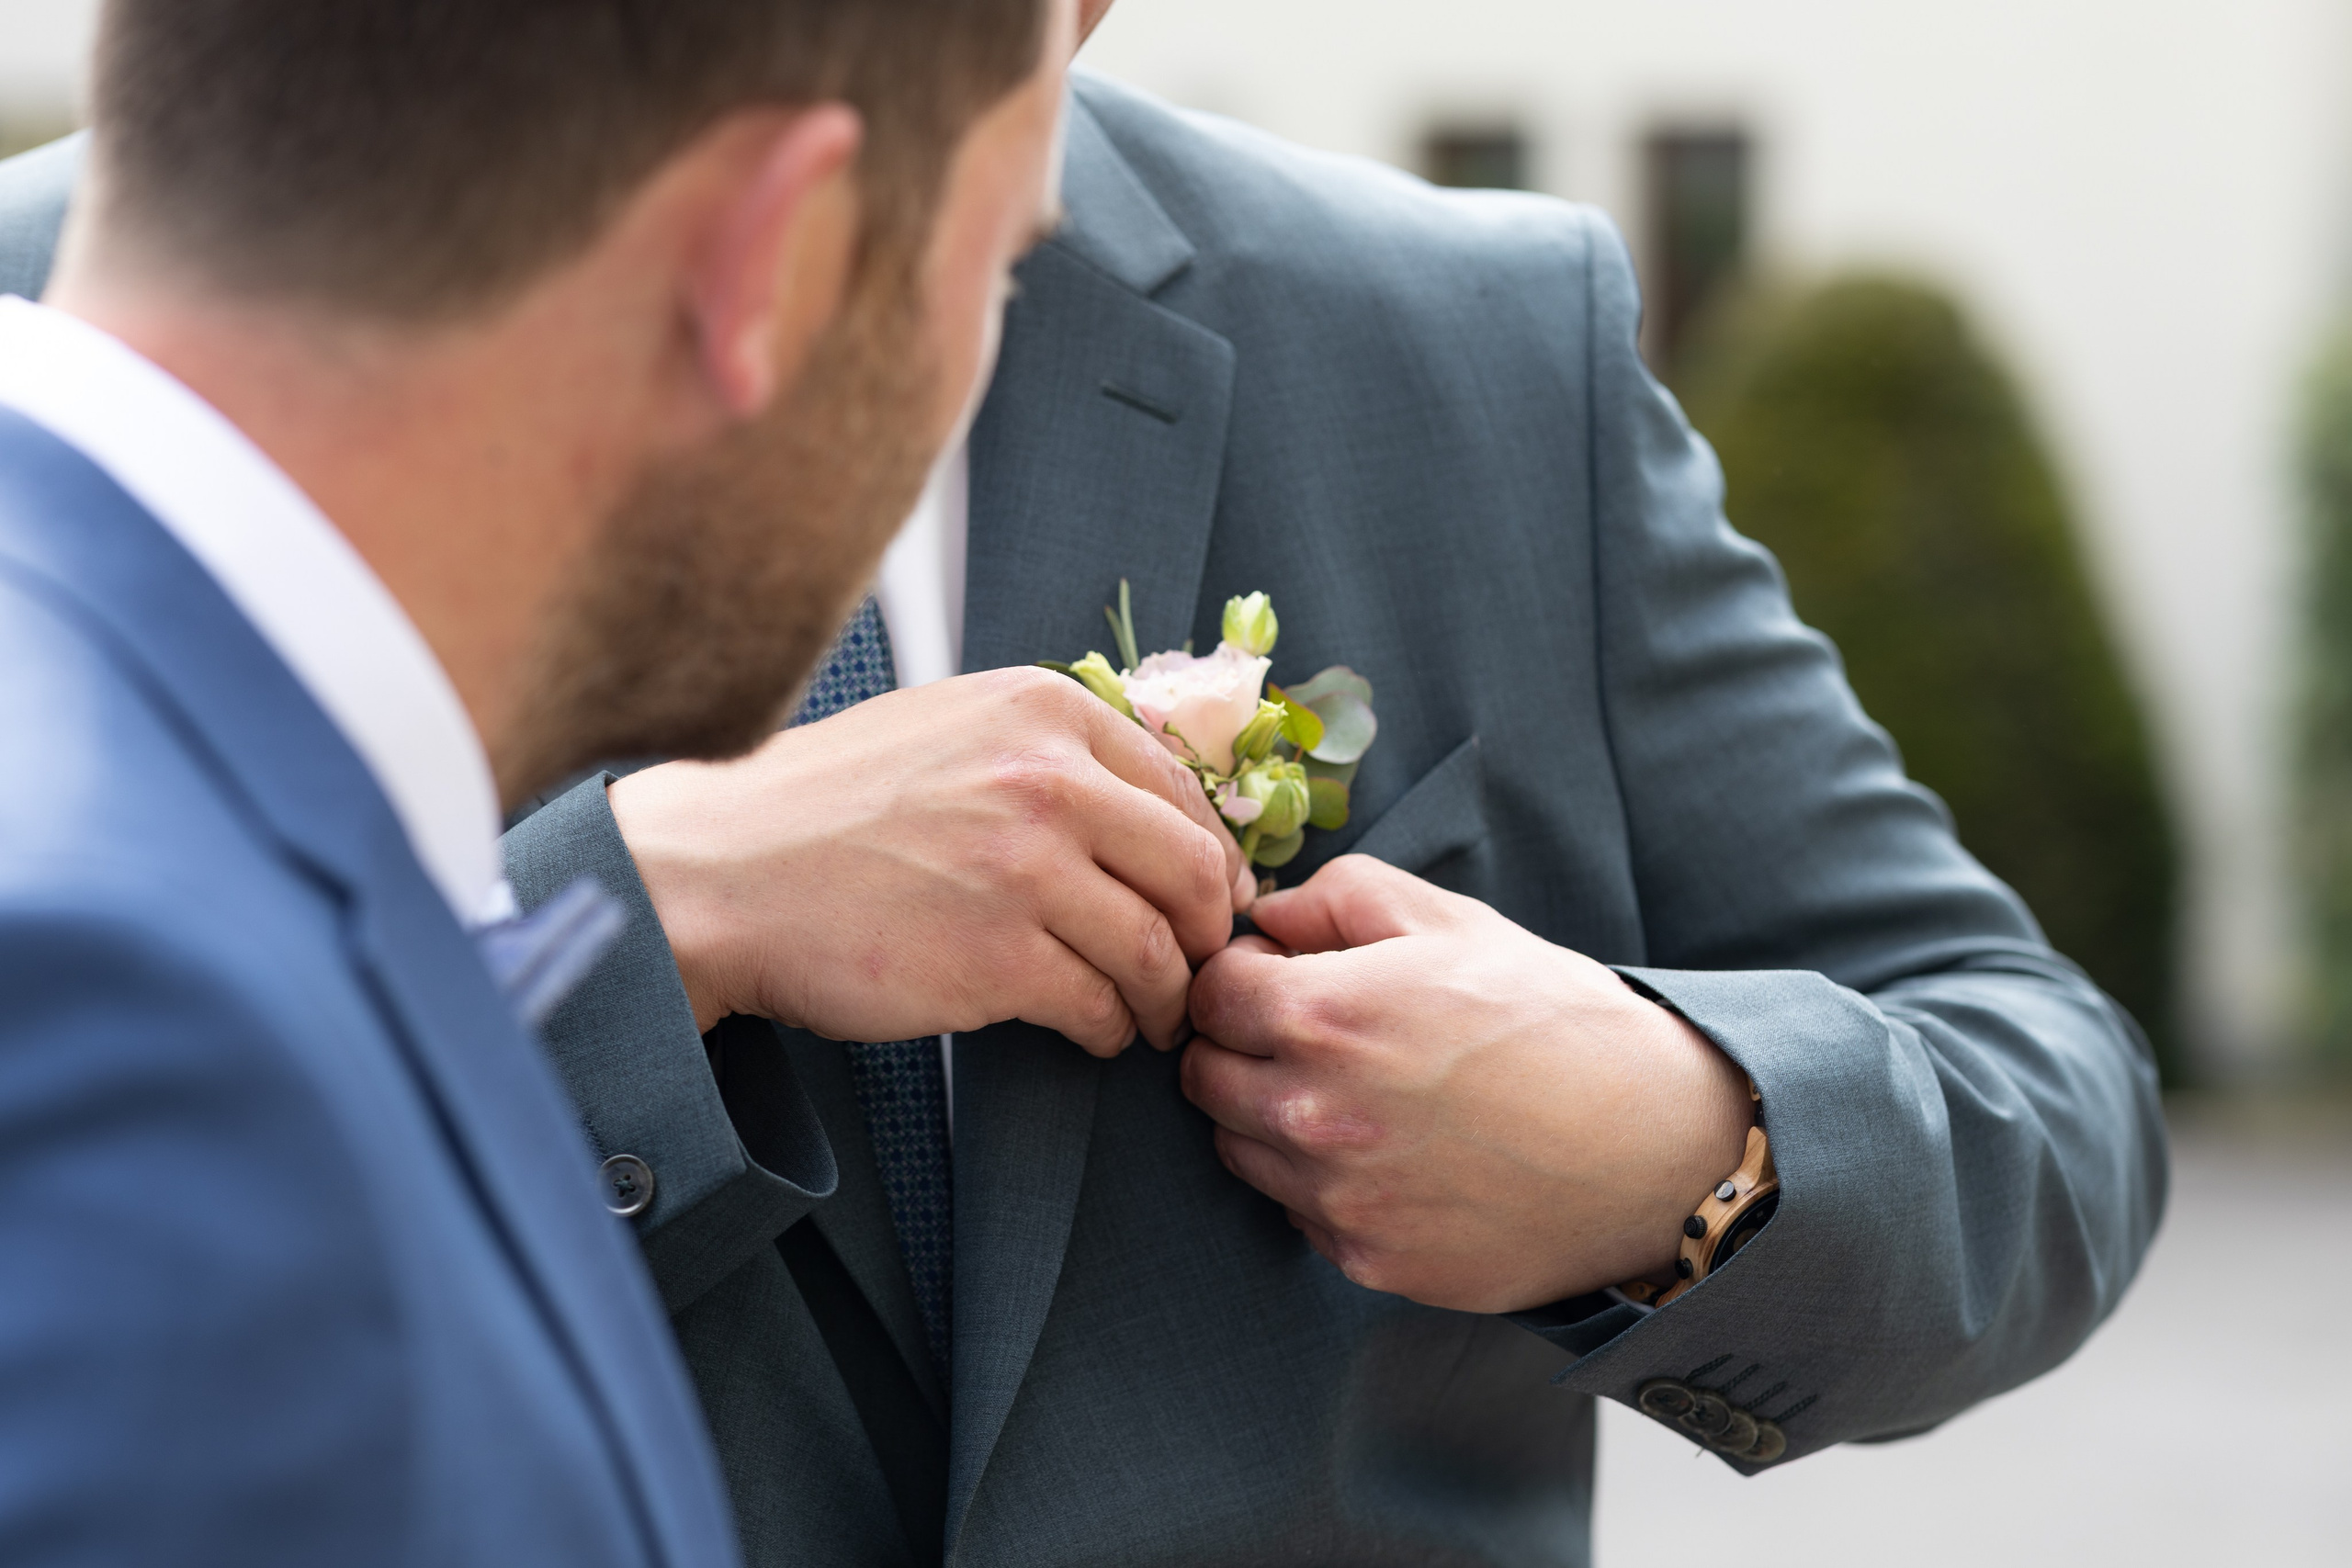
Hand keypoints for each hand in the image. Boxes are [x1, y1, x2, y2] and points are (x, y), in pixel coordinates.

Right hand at [610, 666, 1252, 1052]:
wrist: (719, 873)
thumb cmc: (826, 807)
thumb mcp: (950, 728)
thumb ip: (1047, 750)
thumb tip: (1152, 810)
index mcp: (1043, 711)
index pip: (1182, 791)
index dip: (1211, 860)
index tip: (1210, 901)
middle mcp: (1048, 779)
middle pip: (1194, 872)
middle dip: (1208, 934)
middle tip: (1198, 967)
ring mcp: (1027, 870)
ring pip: (1157, 951)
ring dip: (1165, 997)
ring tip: (1150, 1016)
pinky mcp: (1000, 959)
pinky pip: (1100, 1006)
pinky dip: (1109, 1028)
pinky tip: (1090, 1029)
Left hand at [1182, 856, 1751, 1312]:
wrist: (1653, 1145)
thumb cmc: (1555, 1020)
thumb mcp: (1451, 921)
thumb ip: (1337, 899)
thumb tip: (1266, 920)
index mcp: (1323, 1015)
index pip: (1208, 994)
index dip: (1244, 977)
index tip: (1285, 979)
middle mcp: (1312, 1112)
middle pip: (1205, 1076)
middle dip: (1244, 1046)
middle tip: (1318, 1037)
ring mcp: (1337, 1197)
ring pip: (1241, 1149)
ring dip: (1275, 1117)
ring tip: (1365, 1095)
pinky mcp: (1368, 1259)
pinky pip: (1300, 1213)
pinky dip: (1326, 1184)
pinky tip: (1397, 1155)